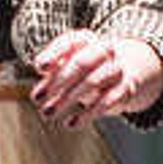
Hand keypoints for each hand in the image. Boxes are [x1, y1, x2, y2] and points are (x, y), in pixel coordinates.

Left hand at [30, 29, 162, 125]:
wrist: (120, 75)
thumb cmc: (83, 71)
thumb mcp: (64, 67)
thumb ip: (50, 73)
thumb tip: (40, 84)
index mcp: (86, 40)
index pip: (70, 42)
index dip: (53, 54)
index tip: (39, 68)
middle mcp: (104, 50)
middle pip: (82, 63)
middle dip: (59, 81)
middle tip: (38, 98)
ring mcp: (116, 69)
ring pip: (93, 82)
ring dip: (67, 99)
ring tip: (48, 113)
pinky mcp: (125, 89)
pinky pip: (107, 101)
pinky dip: (87, 114)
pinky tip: (70, 123)